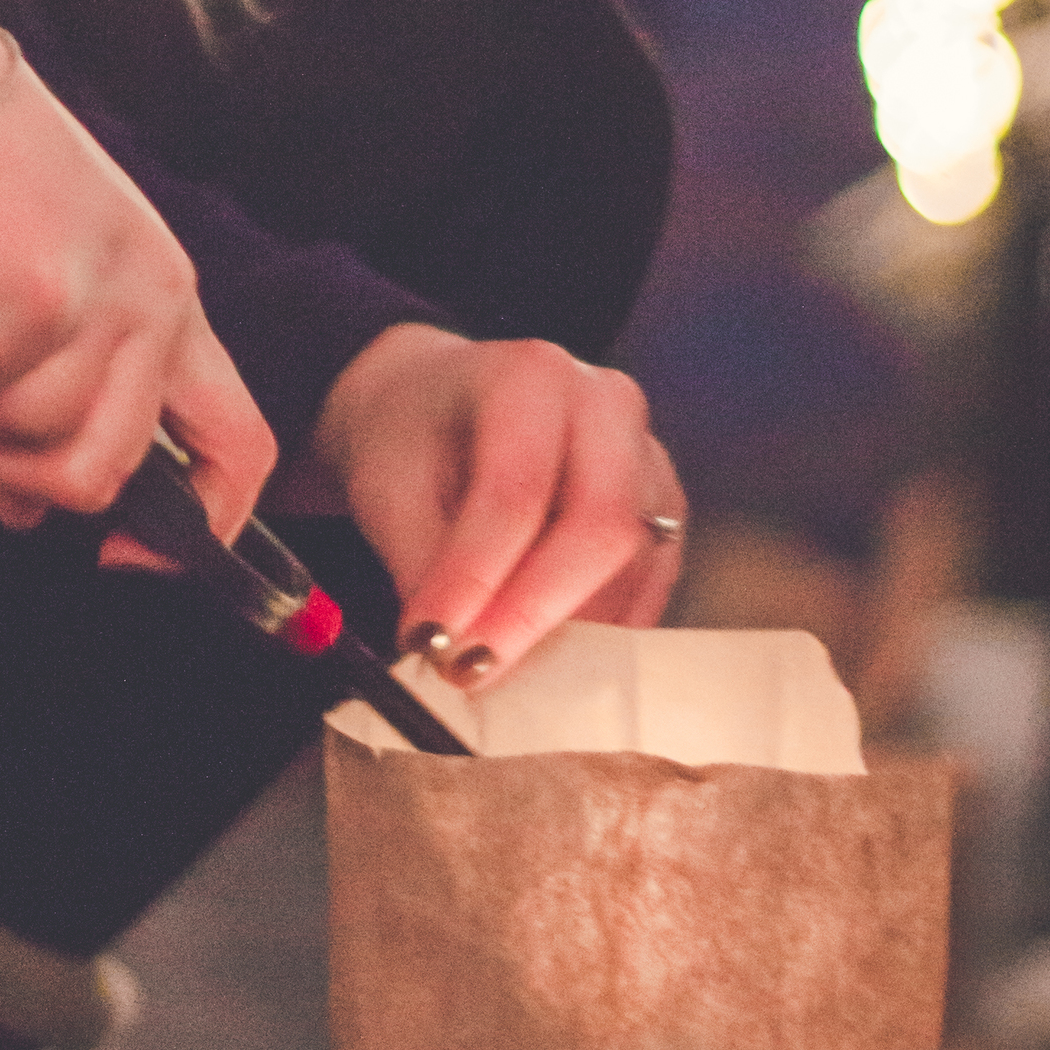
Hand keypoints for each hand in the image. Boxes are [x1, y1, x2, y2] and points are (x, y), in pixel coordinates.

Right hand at [0, 0, 271, 539]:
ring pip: (13, 446)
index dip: (202, 527)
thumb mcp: (26, 296)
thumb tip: (23, 512)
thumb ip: (41, 399)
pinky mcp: (30, 303)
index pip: (239, 445)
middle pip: (97, 476)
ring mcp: (97, 305)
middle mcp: (152, 305)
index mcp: (166, 303)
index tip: (125, 559)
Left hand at [295, 322, 684, 674]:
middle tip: (474, 673)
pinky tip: (544, 651)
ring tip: (497, 665)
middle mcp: (606, 403)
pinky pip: (650, 581)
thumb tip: (450, 650)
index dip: (477, 580)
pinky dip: (601, 629)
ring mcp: (647, 453)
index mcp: (529, 376)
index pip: (516, 493)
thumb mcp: (386, 488)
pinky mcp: (662, 505)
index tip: (436, 647)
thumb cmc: (412, 437)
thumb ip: (423, 567)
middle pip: (601, 528)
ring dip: (568, 632)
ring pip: (634, 564)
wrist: (440, 405)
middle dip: (535, 615)